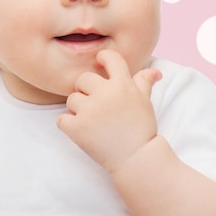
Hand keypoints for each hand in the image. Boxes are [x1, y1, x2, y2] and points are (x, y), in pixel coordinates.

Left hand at [57, 49, 161, 172]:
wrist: (136, 158)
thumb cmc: (142, 128)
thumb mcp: (146, 102)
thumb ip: (144, 82)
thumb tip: (154, 71)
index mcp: (123, 84)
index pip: (110, 58)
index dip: (103, 57)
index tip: (100, 62)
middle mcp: (105, 94)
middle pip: (83, 79)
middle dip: (87, 89)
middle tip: (95, 103)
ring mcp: (90, 111)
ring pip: (71, 99)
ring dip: (78, 108)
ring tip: (91, 120)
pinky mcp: (77, 129)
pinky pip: (62, 119)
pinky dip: (68, 125)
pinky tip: (81, 130)